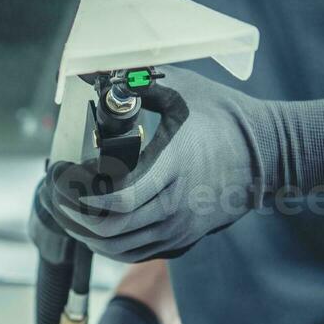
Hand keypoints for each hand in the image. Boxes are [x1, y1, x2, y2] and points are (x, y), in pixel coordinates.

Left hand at [39, 69, 323, 262]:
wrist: (269, 152)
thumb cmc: (221, 115)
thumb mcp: (179, 88)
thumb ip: (134, 82)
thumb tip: (90, 72)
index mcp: (173, 168)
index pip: (117, 201)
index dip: (78, 194)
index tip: (59, 170)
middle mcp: (175, 205)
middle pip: (108, 230)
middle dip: (70, 213)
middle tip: (54, 188)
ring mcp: (179, 227)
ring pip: (116, 248)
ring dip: (82, 230)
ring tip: (66, 204)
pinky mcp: (182, 238)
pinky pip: (133, 251)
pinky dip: (105, 241)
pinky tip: (92, 219)